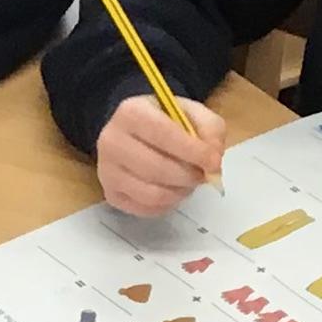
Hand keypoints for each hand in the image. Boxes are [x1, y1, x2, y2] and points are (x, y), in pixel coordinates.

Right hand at [95, 95, 225, 217]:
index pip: (164, 134)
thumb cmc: (165, 122)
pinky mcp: (110, 194)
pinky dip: (168, 204)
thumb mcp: (191, 113)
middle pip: (157, 168)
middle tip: (202, 175)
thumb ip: (210, 129)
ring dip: (180, 192)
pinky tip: (173, 190)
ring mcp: (107, 171)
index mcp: (131, 112)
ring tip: (188, 182)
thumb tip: (213, 160)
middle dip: (188, 176)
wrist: (133, 133)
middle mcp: (112, 141)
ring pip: (152, 194)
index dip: (193, 151)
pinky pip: (146, 209)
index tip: (214, 162)